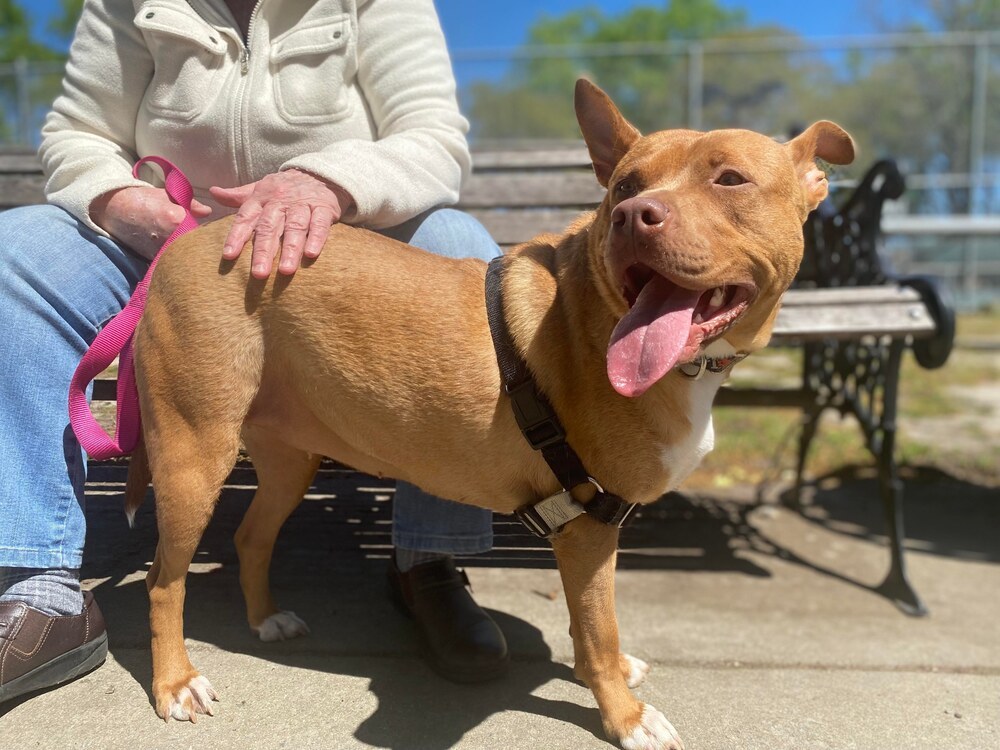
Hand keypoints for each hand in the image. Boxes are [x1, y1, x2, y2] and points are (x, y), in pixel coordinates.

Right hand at [91, 186, 212, 259]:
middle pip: (196, 250)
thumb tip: (208, 211)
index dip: (209, 237)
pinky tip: (181, 262)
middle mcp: (170, 238)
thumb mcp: (168, 195)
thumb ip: (191, 204)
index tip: (213, 239)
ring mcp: (160, 251)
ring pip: (183, 259)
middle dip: (201, 251)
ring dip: (189, 259)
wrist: (114, 208)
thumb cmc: (143, 199)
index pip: (203, 234)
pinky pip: (170, 264)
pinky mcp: (151, 259)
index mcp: (178, 220)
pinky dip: (176, 263)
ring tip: (194, 257)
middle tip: (208, 251)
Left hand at [210, 169, 353, 278]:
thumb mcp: (260, 187)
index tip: (229, 256)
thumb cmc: (285, 187)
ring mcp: (303, 204)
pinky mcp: (324, 208)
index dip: (237, 236)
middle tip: (258, 274)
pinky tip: (312, 254)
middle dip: (264, 251)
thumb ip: (238, 195)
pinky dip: (317, 238)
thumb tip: (213, 193)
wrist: (319, 172)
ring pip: (295, 227)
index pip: (246, 217)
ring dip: (290, 249)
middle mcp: (280, 201)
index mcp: (262, 197)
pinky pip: (320, 224)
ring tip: (285, 271)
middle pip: (270, 227)